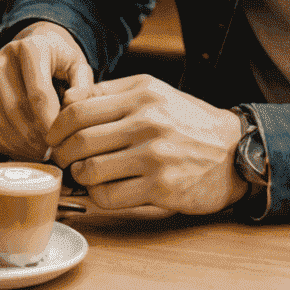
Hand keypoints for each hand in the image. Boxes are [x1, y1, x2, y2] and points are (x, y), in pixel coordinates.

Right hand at [0, 22, 93, 160]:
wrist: (34, 52)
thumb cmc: (60, 63)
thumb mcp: (79, 67)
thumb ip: (83, 86)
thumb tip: (72, 104)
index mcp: (30, 48)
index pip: (38, 92)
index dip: (50, 121)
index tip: (61, 140)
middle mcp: (3, 59)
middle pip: (16, 108)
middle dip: (35, 136)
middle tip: (52, 151)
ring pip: (1, 120)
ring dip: (22, 143)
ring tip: (41, 152)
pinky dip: (8, 143)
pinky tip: (26, 149)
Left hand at [46, 76, 245, 214]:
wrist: (235, 150)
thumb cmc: (186, 120)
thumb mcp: (152, 92)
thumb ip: (109, 93)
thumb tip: (66, 101)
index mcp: (141, 95)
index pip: (78, 110)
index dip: (56, 127)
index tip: (54, 137)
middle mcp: (147, 122)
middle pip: (80, 141)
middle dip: (63, 154)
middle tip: (62, 160)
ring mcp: (155, 156)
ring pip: (92, 171)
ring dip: (80, 177)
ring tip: (84, 175)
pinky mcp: (163, 188)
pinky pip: (112, 197)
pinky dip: (98, 197)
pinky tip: (103, 191)